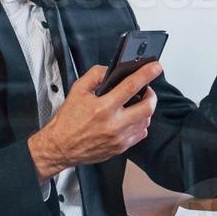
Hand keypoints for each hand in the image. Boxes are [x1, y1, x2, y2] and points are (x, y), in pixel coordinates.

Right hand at [27, 63, 161, 177]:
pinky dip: (140, 124)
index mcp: (103, 107)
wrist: (60, 147)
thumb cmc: (68, 120)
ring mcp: (119, 138)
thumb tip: (111, 69)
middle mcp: (114, 124)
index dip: (146, 74)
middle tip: (147, 90)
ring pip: (146, 121)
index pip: (132, 86)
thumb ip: (95, 75)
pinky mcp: (121, 148)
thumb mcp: (77, 90)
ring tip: (137, 104)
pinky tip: (132, 119)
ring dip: (145, 109)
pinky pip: (141, 134)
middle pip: (147, 107)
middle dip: (151, 95)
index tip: (156, 67)